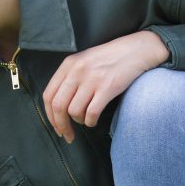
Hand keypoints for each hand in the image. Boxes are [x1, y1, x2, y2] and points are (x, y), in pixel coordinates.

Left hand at [43, 30, 169, 142]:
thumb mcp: (83, 61)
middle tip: (67, 135)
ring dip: (79, 121)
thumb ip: (68, 79)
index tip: (56, 127)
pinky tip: (94, 120)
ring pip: (74, 111)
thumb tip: (57, 107)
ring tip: (86, 119)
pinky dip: (90, 121)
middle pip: (58, 106)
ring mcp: (92, 79)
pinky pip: (91, 113)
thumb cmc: (109, 59)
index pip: (48, 95)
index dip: (50, 116)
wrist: (136, 50)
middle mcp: (77, 71)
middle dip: (61, 125)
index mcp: (68, 65)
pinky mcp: (107, 87)